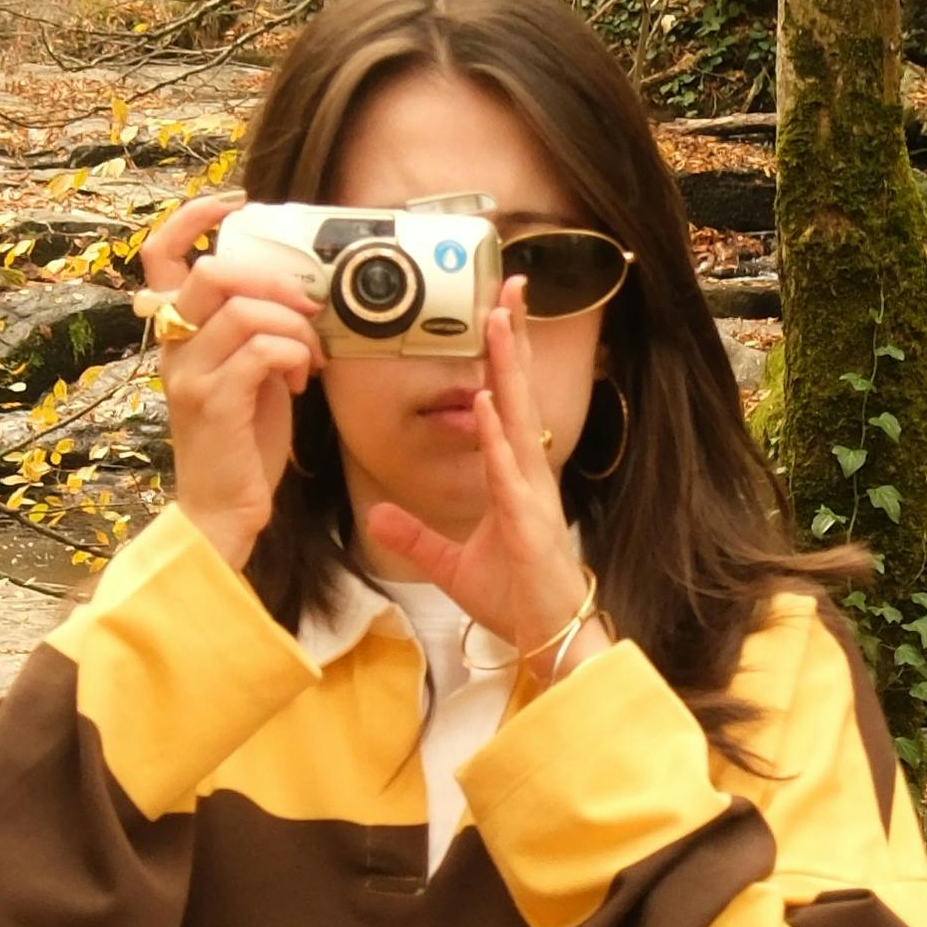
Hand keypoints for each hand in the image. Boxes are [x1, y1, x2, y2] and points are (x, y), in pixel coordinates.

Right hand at [147, 187, 312, 573]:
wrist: (224, 508)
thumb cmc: (243, 439)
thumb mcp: (250, 369)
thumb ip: (256, 326)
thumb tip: (299, 289)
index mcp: (177, 331)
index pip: (160, 255)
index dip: (194, 218)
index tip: (237, 204)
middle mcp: (173, 346)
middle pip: (211, 272)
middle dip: (273, 280)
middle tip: (306, 307)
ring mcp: (188, 374)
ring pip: (245, 312)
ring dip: (295, 327)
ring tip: (311, 355)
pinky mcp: (213, 403)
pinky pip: (261, 351)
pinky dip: (294, 354)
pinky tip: (302, 378)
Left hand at [359, 281, 599, 664]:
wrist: (549, 642)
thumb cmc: (515, 601)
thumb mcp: (450, 565)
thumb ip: (415, 535)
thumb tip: (377, 514)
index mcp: (514, 477)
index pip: (506, 404)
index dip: (501, 359)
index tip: (495, 311)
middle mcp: (528, 476)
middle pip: (518, 394)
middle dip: (513, 340)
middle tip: (510, 284)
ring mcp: (533, 496)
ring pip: (519, 419)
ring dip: (508, 370)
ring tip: (499, 322)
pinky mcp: (530, 524)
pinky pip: (510, 472)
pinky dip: (499, 437)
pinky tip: (489, 403)